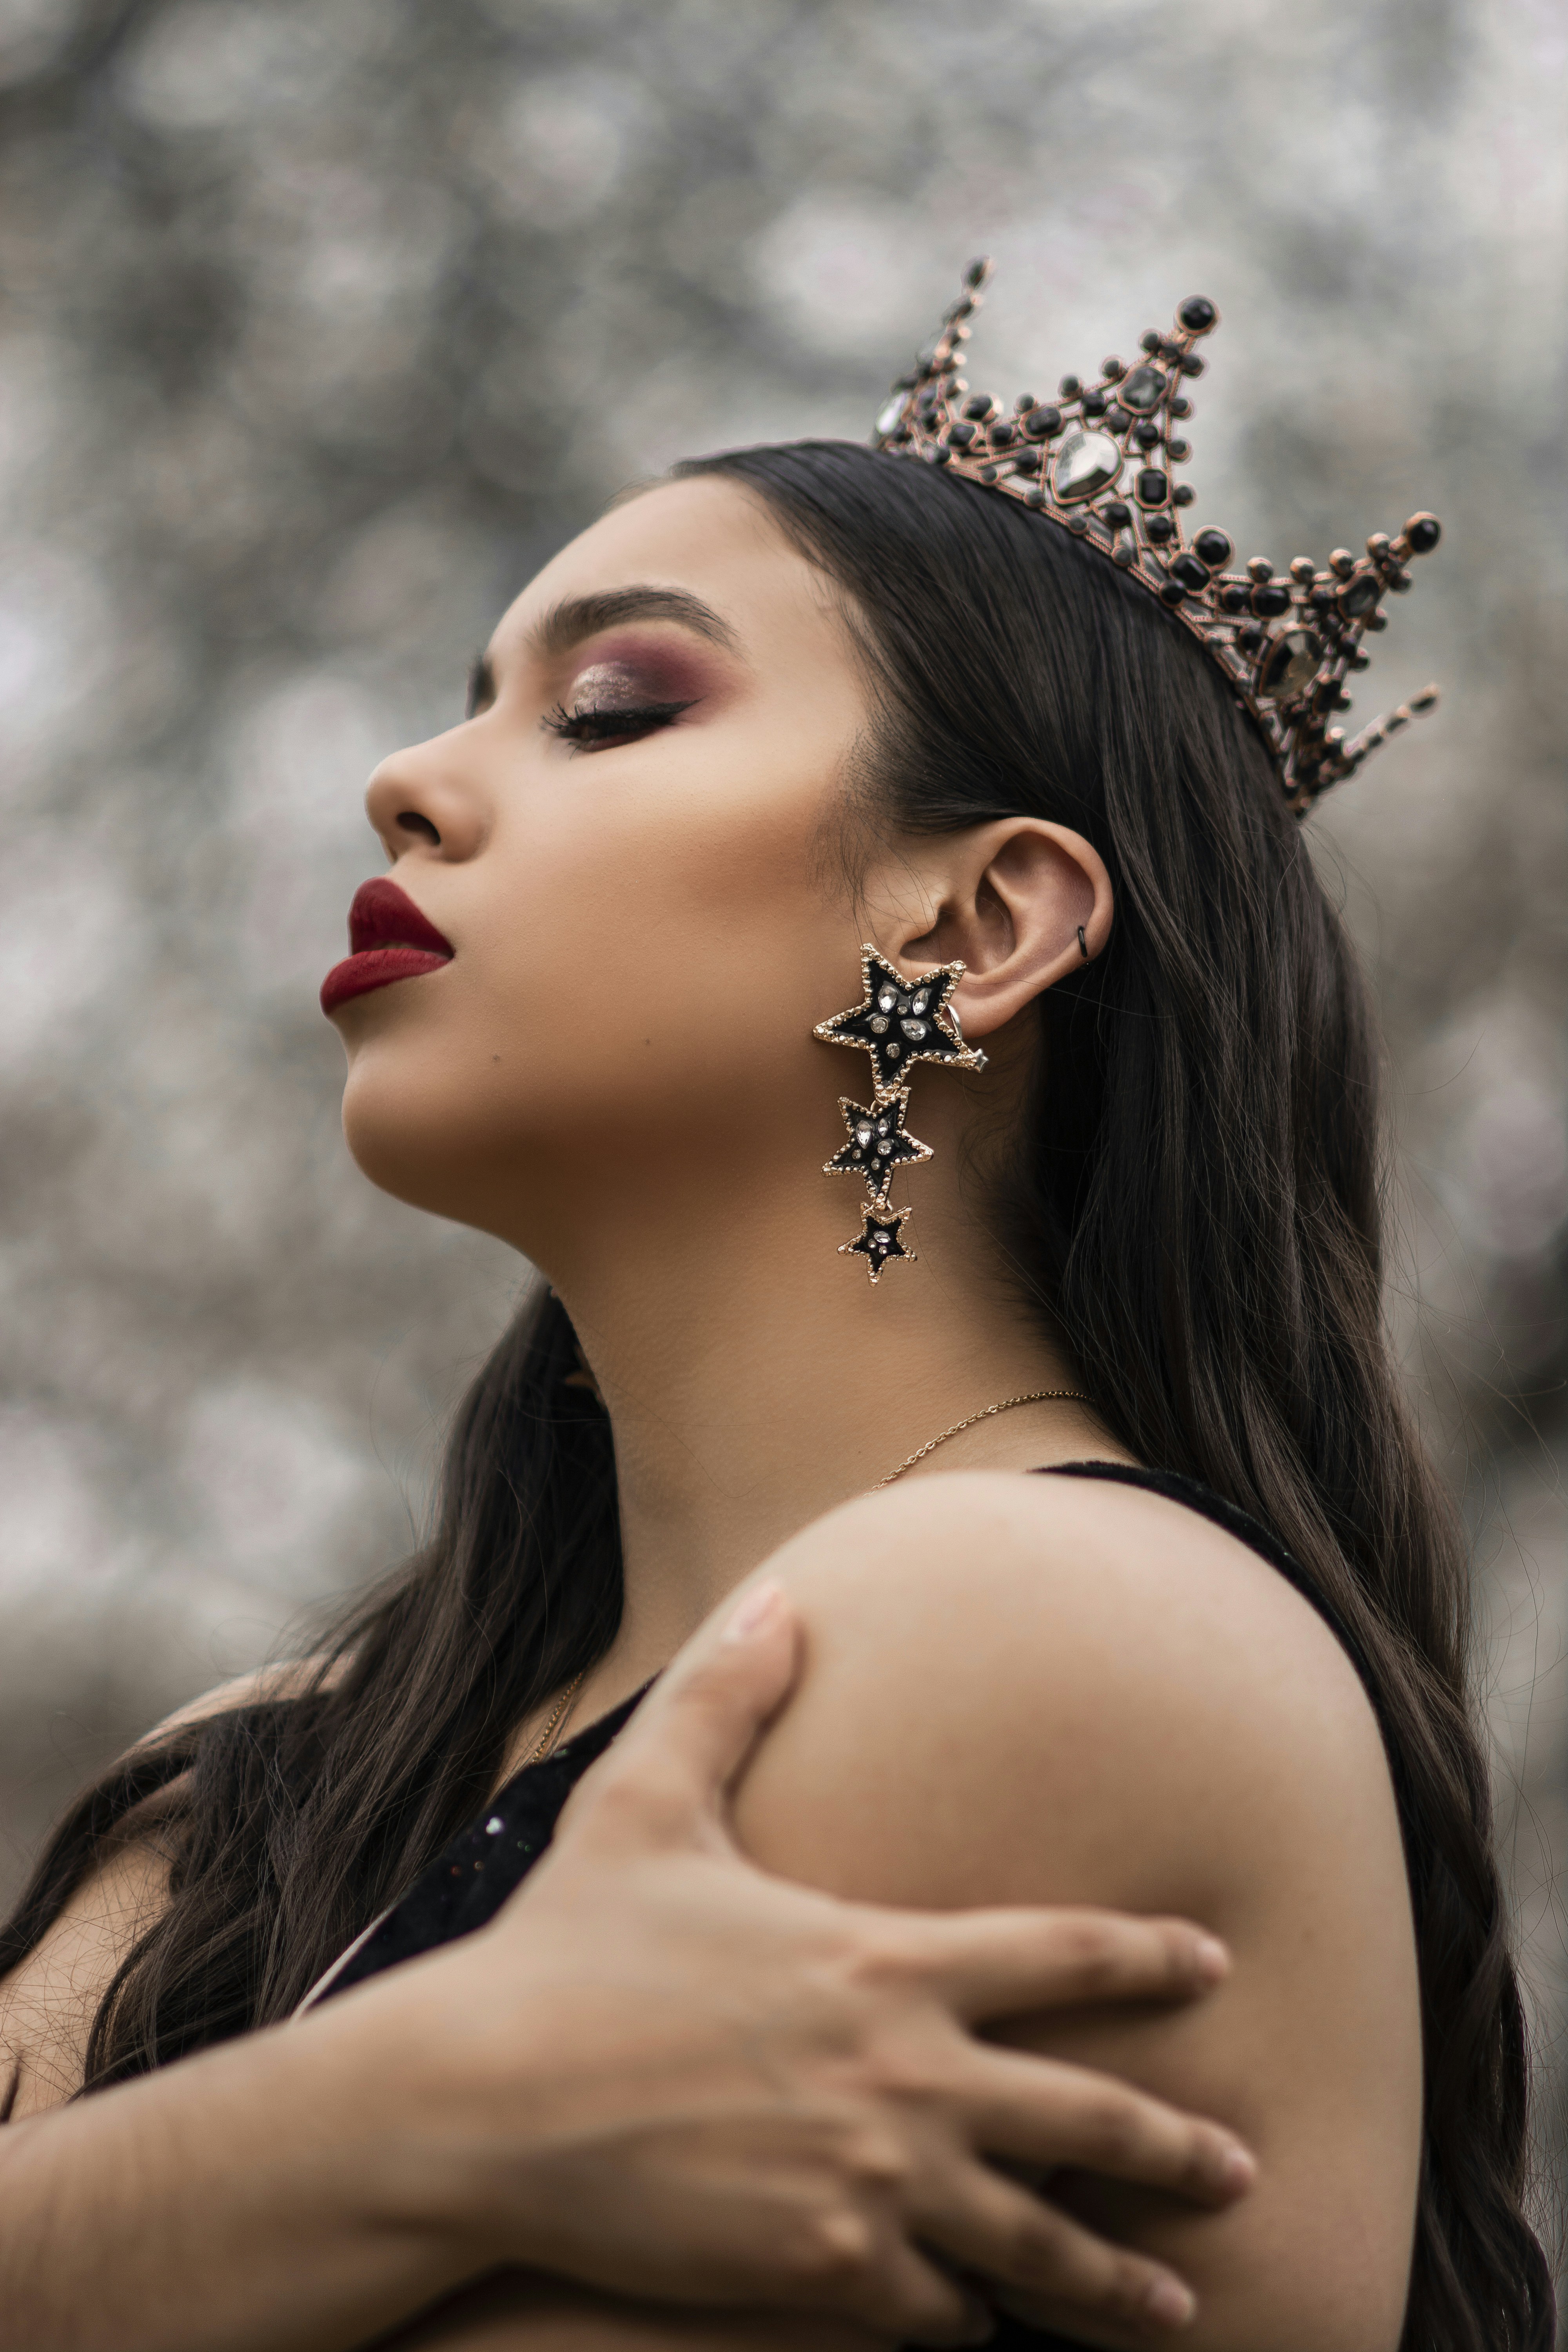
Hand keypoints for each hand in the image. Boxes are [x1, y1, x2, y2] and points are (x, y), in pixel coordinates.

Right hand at [402, 1581, 1254, 2346]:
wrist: (483, 2104)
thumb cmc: (565, 1947)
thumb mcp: (643, 1801)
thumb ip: (723, 1699)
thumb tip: (778, 1598)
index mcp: (882, 1959)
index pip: (1060, 1952)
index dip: (1148, 1957)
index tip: (1216, 1965)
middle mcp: (903, 2075)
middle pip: (1086, 2115)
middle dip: (1177, 2146)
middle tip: (1242, 2169)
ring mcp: (869, 2181)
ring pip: (1030, 2243)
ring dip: (1110, 2276)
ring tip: (1176, 2308)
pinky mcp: (820, 2270)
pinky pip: (930, 2308)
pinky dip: (963, 2318)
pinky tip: (981, 2327)